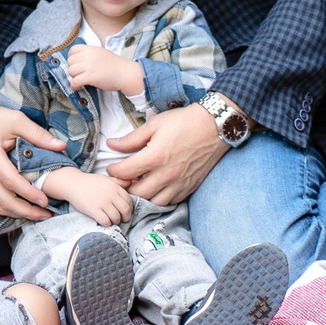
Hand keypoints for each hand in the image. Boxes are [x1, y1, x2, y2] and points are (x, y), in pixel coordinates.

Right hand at [0, 92, 63, 221]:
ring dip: (16, 214)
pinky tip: (20, 208)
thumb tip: (61, 146)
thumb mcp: (17, 120)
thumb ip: (38, 134)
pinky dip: (5, 209)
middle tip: (45, 214)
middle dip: (26, 211)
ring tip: (36, 214)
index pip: (12, 182)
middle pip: (4, 201)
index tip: (46, 201)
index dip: (29, 194)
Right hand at [42, 167, 133, 226]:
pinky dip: (106, 223)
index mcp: (115, 186)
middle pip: (125, 211)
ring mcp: (102, 202)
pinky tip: (102, 221)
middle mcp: (110, 194)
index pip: (129, 201)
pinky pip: (106, 221)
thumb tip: (131, 182)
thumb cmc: (90, 182)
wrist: (72, 183)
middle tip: (120, 219)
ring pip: (116, 218)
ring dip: (114, 221)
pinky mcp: (93, 210)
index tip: (125, 212)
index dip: (129, 209)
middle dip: (125, 217)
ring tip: (110, 220)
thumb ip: (119, 181)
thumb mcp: (106, 179)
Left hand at [62, 45, 144, 96]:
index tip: (76, 64)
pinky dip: (74, 85)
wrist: (125, 74)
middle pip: (70, 61)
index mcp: (91, 49)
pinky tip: (77, 87)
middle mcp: (89, 56)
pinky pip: (75, 81)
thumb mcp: (101, 53)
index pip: (73, 50)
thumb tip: (78, 60)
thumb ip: (90, 54)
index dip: (72, 58)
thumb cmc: (115, 65)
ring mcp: (89, 66)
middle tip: (79, 74)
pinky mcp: (91, 77)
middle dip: (73, 68)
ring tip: (79, 80)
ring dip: (73, 77)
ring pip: (71, 71)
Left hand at [103, 103, 229, 206]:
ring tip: (140, 183)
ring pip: (154, 202)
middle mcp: (166, 175)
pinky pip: (170, 201)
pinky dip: (160, 197)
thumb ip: (132, 138)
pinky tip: (157, 186)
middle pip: (137, 193)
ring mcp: (179, 183)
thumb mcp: (154, 124)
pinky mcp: (189, 187)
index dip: (114, 172)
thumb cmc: (184, 122)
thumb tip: (112, 144)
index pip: (125, 172)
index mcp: (155, 157)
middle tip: (124, 179)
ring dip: (144, 195)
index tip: (112, 168)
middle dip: (127, 187)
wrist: (214, 127)